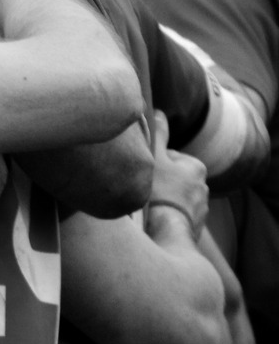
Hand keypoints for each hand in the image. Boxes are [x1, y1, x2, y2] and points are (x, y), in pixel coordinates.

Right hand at [147, 112, 209, 229]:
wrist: (166, 232)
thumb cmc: (158, 192)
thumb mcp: (154, 157)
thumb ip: (158, 133)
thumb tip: (159, 111)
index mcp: (196, 167)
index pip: (170, 158)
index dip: (152, 164)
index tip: (141, 173)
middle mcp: (204, 187)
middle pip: (174, 179)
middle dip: (159, 183)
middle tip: (141, 191)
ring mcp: (200, 209)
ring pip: (175, 199)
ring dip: (163, 201)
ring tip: (146, 209)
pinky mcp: (194, 227)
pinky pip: (177, 217)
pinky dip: (167, 217)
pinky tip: (153, 221)